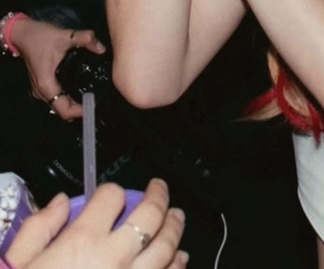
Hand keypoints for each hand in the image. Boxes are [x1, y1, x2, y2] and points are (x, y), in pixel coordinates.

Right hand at [6, 179, 186, 268]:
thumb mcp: (18, 266)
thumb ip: (39, 229)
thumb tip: (62, 202)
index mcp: (81, 243)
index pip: (111, 198)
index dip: (112, 192)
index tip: (112, 196)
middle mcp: (113, 259)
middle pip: (151, 216)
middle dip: (160, 197)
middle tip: (161, 190)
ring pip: (167, 247)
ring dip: (175, 228)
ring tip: (176, 218)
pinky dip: (177, 265)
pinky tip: (178, 259)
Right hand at [12, 19, 105, 120]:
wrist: (23, 33)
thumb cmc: (41, 37)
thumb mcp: (64, 36)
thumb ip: (84, 39)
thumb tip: (102, 48)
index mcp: (46, 84)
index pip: (63, 109)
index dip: (80, 111)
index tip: (96, 104)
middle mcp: (42, 91)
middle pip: (62, 109)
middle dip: (80, 108)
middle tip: (99, 99)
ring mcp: (41, 89)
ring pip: (59, 104)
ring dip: (74, 103)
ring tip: (93, 95)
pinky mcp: (43, 84)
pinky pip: (57, 97)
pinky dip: (68, 97)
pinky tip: (82, 89)